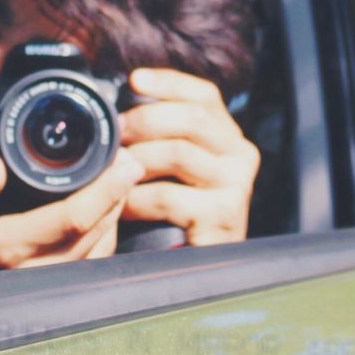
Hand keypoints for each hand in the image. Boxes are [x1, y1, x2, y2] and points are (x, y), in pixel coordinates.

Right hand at [0, 149, 144, 283]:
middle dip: (118, 194)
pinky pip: (94, 261)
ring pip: (100, 246)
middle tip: (128, 161)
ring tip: (121, 180)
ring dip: (116, 212)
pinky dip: (107, 232)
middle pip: (96, 230)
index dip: (106, 190)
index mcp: (7, 246)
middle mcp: (34, 270)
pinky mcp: (55, 290)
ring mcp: (47, 285)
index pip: (72, 219)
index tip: (124, 162)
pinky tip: (107, 209)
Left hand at [120, 68, 259, 245]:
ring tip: (113, 170)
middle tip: (115, 132)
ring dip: (137, 160)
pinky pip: (169, 196)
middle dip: (146, 119)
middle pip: (192, 118)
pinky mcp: (224, 215)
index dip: (170, 82)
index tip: (135, 80)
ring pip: (178, 153)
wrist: (200, 274)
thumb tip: (123, 102)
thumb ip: (164, 136)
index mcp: (229, 139)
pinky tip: (123, 206)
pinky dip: (138, 199)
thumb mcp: (175, 169)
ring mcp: (237, 185)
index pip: (205, 96)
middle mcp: (241, 156)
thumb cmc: (179, 218)